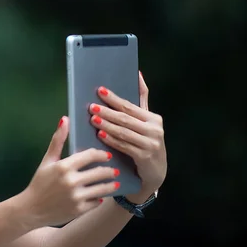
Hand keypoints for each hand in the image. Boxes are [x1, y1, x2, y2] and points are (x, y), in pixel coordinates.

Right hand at [21, 116, 119, 228]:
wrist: (31, 209)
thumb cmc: (39, 182)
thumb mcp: (47, 160)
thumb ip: (57, 140)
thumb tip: (65, 119)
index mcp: (64, 166)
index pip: (91, 156)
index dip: (101, 154)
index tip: (107, 155)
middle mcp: (72, 181)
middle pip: (100, 172)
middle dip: (110, 171)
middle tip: (115, 170)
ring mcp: (76, 197)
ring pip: (102, 188)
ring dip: (111, 185)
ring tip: (114, 183)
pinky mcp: (79, 210)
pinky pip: (97, 202)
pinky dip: (100, 198)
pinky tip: (102, 195)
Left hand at [88, 71, 166, 201]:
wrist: (155, 172)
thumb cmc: (146, 142)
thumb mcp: (146, 122)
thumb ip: (142, 99)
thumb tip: (137, 74)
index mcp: (154, 118)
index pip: (130, 106)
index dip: (114, 99)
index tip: (100, 91)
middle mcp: (155, 130)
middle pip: (126, 118)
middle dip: (107, 112)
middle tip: (91, 106)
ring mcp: (151, 144)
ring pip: (123, 132)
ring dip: (107, 125)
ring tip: (93, 119)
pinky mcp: (145, 157)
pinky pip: (124, 146)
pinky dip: (111, 140)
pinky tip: (100, 135)